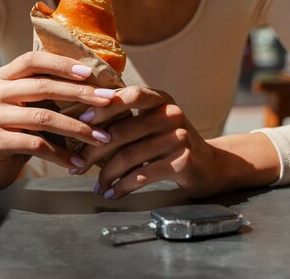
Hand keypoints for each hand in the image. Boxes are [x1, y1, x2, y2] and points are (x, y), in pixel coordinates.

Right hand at [0, 51, 115, 189]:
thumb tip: (98, 84)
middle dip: (80, 94)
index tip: (90, 73)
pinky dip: (61, 154)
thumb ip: (51, 91)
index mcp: (3, 76)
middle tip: (109, 101)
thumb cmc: (20, 130)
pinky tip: (78, 161)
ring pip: (43, 117)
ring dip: (78, 128)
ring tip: (102, 138)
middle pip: (42, 87)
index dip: (62, 64)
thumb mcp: (31, 104)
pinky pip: (36, 145)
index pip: (33, 60)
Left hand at [77, 86, 223, 198]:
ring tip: (97, 185)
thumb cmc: (171, 143)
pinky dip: (122, 187)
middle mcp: (171, 113)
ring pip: (129, 156)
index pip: (130, 95)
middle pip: (122, 131)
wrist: (212, 165)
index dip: (104, 106)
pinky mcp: (182, 161)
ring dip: (107, 175)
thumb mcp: (154, 123)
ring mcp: (179, 137)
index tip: (80, 120)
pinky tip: (113, 192)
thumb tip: (82, 126)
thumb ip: (128, 119)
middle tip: (77, 166)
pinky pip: (142, 175)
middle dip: (94, 151)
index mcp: (161, 99)